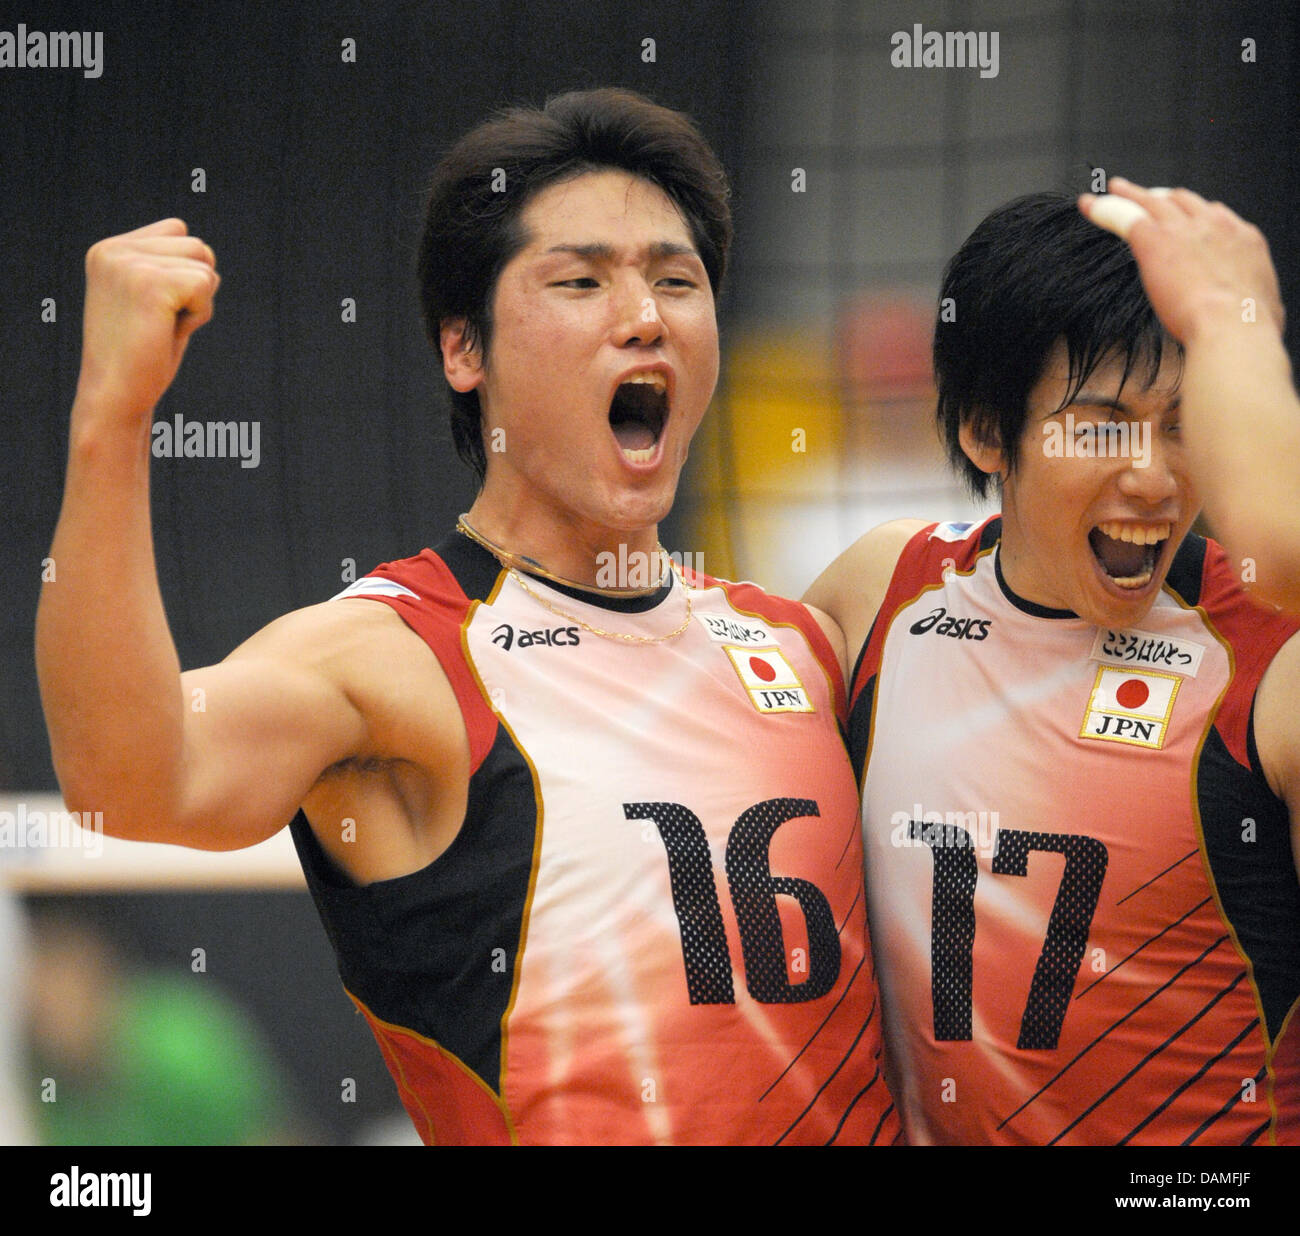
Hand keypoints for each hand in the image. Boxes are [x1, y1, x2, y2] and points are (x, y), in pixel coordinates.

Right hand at [74, 219, 219, 422]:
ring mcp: (128, 263)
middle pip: (198, 247)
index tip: (156, 309)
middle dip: (195, 289)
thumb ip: (169, 269)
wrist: (116, 396)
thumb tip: (205, 250)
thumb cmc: (141, 357)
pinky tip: (169, 332)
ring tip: (163, 326)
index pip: (179, 231)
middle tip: (160, 322)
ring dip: (199, 302)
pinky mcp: (148, 282)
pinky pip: (205, 285)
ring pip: (206, 264)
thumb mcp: (150, 301)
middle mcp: (113, 249)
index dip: (186, 274)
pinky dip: (200, 315)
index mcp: (109, 249)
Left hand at [1079, 178, 1283, 345]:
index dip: (1195, 215)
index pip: (1214, 215)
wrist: (1234, 325)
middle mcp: (1214, 224)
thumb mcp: (1264, 306)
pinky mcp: (1154, 240)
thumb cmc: (1251, 325)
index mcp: (1242, 237)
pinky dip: (1105, 210)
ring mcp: (1184, 229)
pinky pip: (1124, 216)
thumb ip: (1253, 299)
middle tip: (1145, 197)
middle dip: (1163, 197)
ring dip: (1131, 193)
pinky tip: (1088, 207)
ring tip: (1114, 189)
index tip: (1183, 220)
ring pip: (1151, 199)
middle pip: (1183, 200)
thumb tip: (1260, 312)